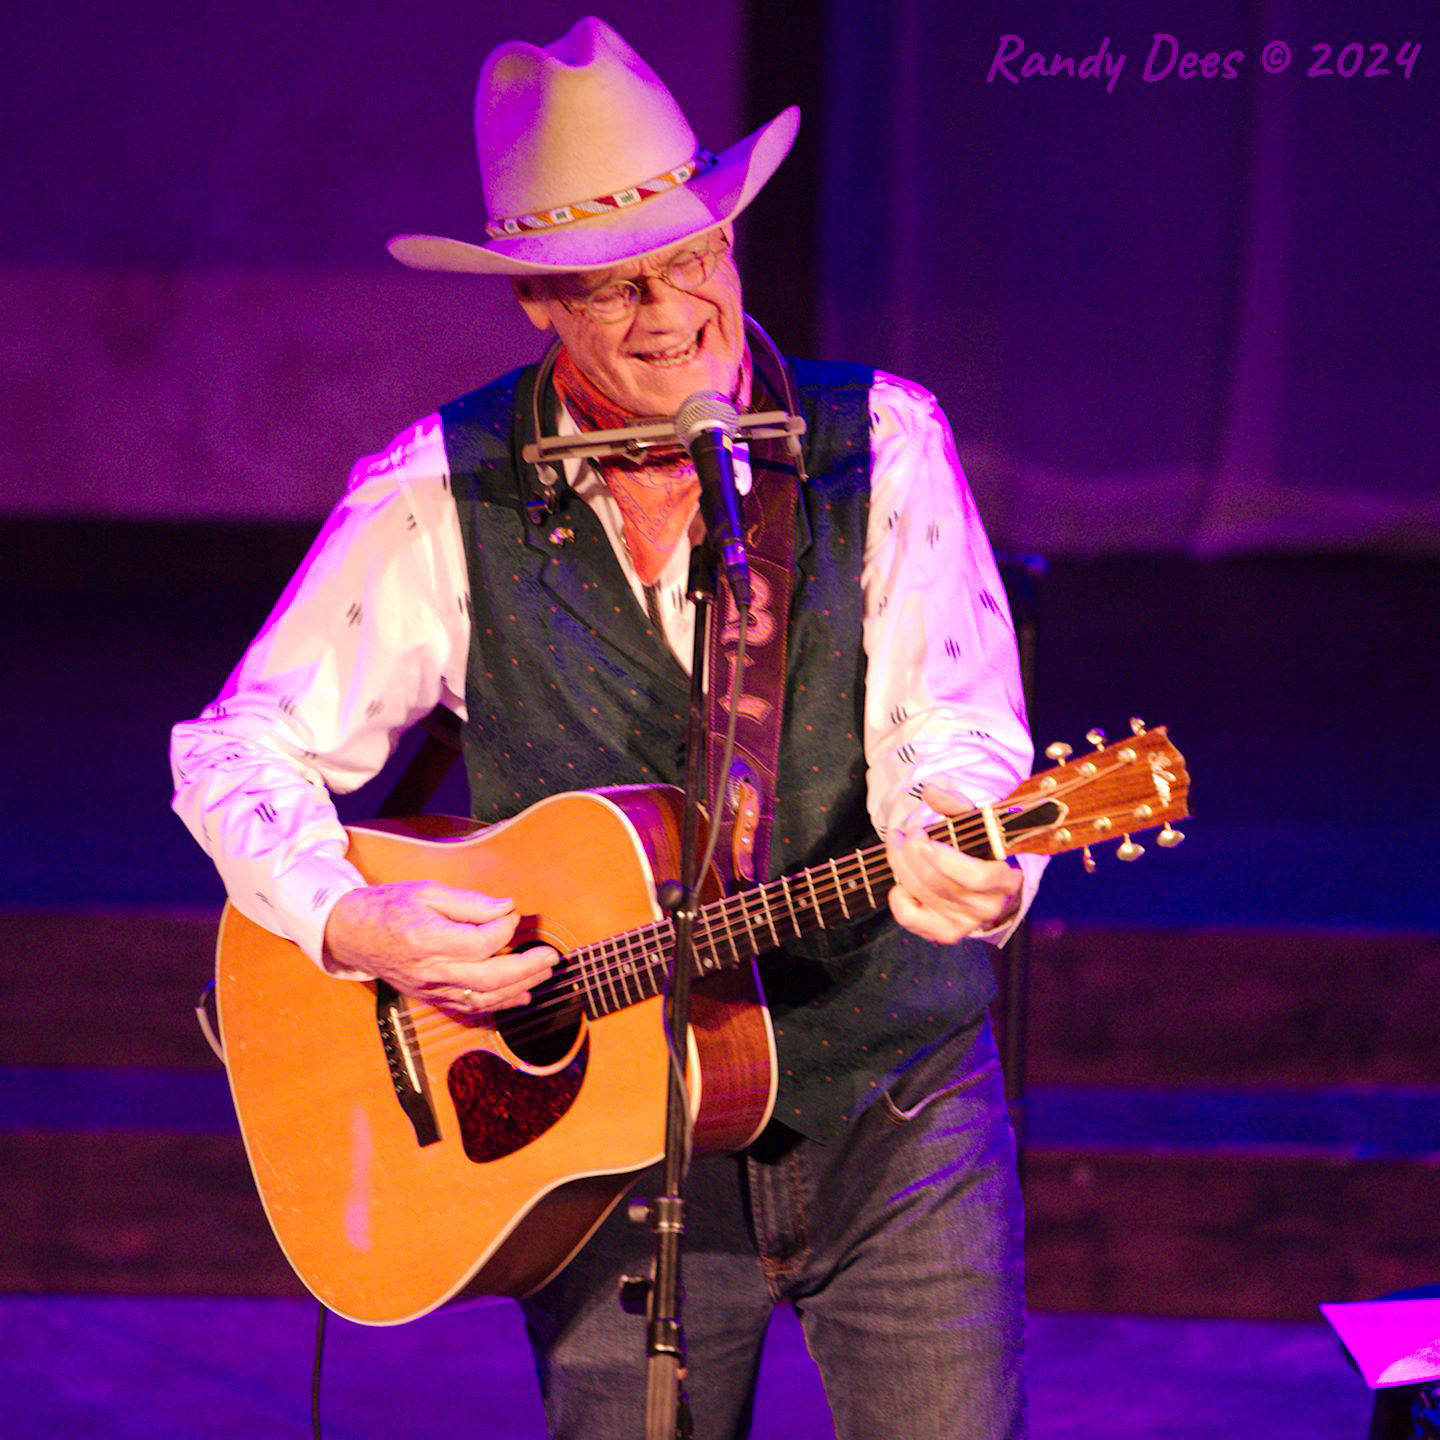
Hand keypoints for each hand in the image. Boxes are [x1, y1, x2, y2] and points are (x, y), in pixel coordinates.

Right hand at [322, 881, 557, 1019]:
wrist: (353, 933)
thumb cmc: (391, 907)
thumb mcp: (428, 891)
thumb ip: (470, 902)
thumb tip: (506, 907)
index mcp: (429, 939)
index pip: (481, 942)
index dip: (505, 927)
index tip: (513, 914)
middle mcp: (431, 970)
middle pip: (488, 978)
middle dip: (525, 968)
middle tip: (550, 956)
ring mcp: (431, 989)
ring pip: (483, 999)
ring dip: (519, 988)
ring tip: (543, 973)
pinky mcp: (431, 997)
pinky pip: (470, 1007)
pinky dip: (500, 1003)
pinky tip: (522, 995)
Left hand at [887, 780, 1022, 943]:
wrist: (986, 887)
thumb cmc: (979, 850)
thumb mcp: (975, 824)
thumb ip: (956, 806)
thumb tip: (931, 791)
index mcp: (1005, 880)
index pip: (978, 877)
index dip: (947, 861)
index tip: (925, 841)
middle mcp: (988, 906)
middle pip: (940, 883)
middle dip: (912, 854)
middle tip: (906, 833)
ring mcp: (966, 924)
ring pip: (922, 894)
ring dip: (900, 865)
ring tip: (897, 842)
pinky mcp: (945, 934)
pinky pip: (911, 918)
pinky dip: (897, 897)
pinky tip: (900, 880)